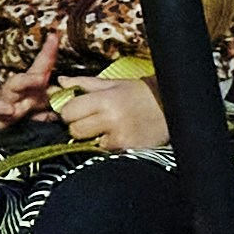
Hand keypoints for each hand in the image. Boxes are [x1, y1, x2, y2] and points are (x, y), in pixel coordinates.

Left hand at [54, 69, 173, 157]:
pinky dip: (107, 147)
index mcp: (105, 99)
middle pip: (74, 130)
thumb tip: (60, 82)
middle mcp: (110, 118)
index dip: (69, 112)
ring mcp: (119, 136)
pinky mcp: (127, 149)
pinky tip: (118, 137)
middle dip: (78, 127)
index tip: (77, 111)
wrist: (172, 106)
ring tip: (105, 130)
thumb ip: (85, 83)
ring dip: (92, 139)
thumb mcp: (114, 84)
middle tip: (90, 122)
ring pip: (87, 144)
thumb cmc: (141, 94)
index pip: (69, 111)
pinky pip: (104, 152)